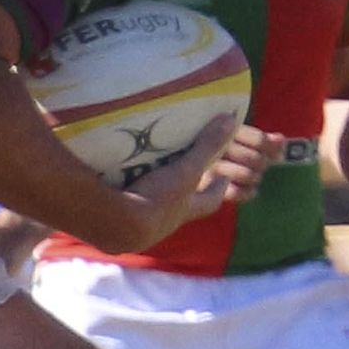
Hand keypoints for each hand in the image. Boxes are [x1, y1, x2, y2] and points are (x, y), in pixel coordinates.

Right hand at [115, 115, 281, 250]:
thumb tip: (230, 121)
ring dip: (154, 196)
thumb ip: (206, 147)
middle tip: (187, 175)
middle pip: (182, 208)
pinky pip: (126, 210)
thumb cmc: (158, 199)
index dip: (219, 189)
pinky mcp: (119, 225)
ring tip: (150, 176)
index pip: (210, 201)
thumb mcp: (185, 171)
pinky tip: (119, 187)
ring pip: (153, 211)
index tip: (225, 178)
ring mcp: (143, 228)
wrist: (118, 225)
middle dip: (186, 194)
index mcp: (187, 209)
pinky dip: (126, 199)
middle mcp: (167, 222)